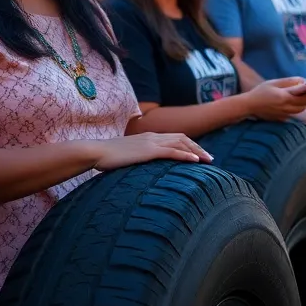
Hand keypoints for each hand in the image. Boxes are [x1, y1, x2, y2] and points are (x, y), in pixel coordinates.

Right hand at [92, 132, 212, 170]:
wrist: (96, 151)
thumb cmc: (107, 157)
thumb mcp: (126, 156)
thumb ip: (136, 158)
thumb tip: (140, 167)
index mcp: (148, 137)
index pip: (174, 137)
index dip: (189, 145)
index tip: (199, 154)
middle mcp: (152, 137)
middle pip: (182, 138)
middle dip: (198, 147)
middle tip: (210, 158)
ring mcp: (151, 143)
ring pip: (180, 144)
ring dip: (197, 151)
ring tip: (208, 160)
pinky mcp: (148, 151)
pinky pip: (172, 152)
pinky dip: (186, 155)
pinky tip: (196, 161)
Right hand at [246, 77, 305, 119]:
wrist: (249, 106)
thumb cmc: (261, 92)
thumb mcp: (274, 83)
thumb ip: (289, 82)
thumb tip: (302, 81)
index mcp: (284, 97)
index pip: (304, 97)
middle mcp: (286, 107)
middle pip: (304, 105)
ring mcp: (284, 115)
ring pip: (300, 111)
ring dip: (304, 105)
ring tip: (302, 98)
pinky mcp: (281, 119)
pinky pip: (293, 114)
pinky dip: (296, 109)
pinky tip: (291, 104)